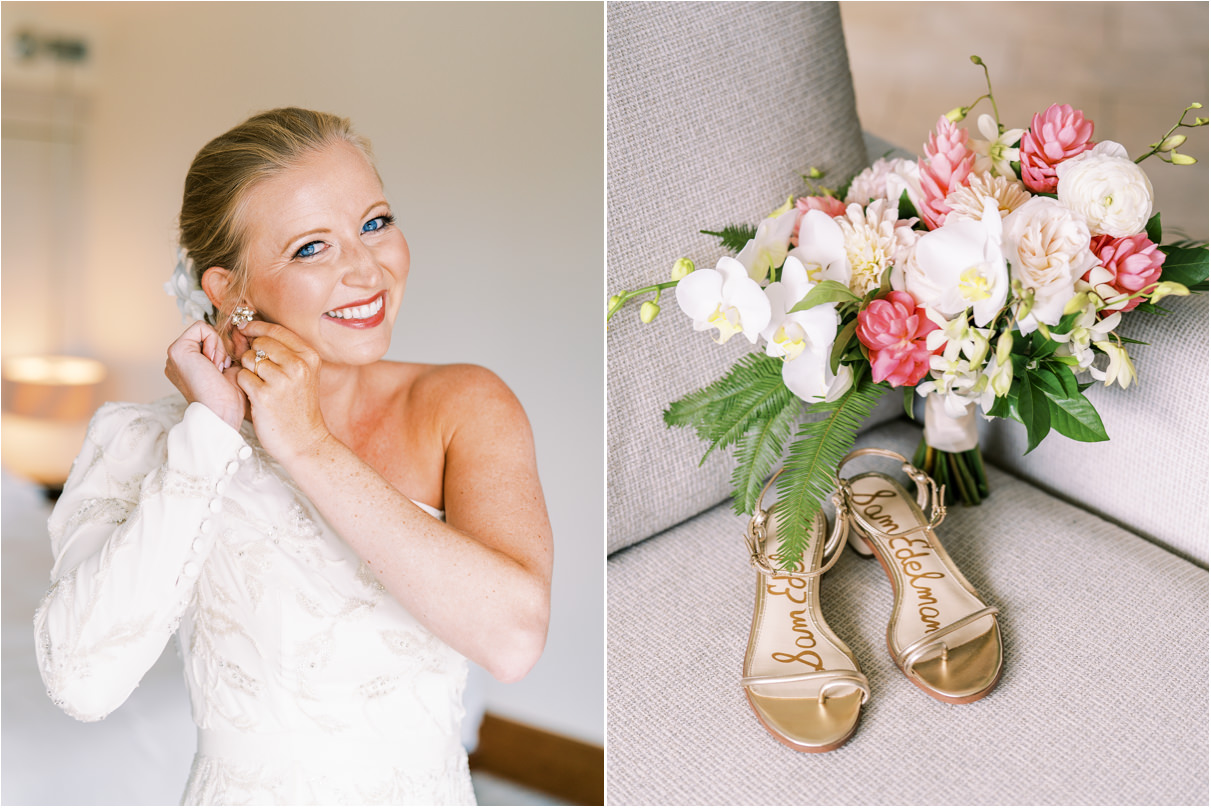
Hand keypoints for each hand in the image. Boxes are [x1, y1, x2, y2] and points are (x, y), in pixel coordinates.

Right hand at [165, 321, 248, 430]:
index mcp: (188, 367)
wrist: (222, 413)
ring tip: (216, 369)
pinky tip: (212, 363)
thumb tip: (240, 331)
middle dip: (221, 350)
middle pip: (207, 336)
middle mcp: (178, 361)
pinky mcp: (176, 350)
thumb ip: (231, 350)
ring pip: (204, 331)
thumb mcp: (232, 369)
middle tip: (220, 371)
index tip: (224, 371)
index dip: (223, 351)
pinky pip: (201, 328)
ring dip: (219, 348)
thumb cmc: (230, 399)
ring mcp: (174, 356)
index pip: (209, 343)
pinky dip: (214, 342)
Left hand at [235, 321, 330, 462]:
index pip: (276, 330)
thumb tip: (255, 332)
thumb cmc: (300, 407)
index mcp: (309, 356)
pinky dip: (244, 385)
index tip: (244, 328)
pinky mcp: (264, 395)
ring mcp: (281, 380)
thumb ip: (287, 353)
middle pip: (260, 343)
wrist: (305, 441)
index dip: (256, 327)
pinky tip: (256, 396)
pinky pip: (242, 376)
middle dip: (252, 353)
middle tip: (258, 370)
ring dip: (248, 370)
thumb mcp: (305, 375)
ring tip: (261, 385)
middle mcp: (298, 365)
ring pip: (248, 359)